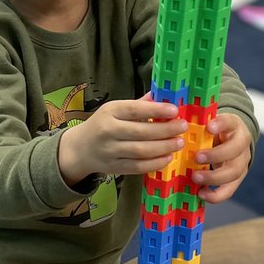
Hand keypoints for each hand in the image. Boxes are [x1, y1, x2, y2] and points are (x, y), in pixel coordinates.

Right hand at [58, 95, 186, 186]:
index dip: (156, 110)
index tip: (175, 110)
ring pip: (141, 151)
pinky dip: (155, 163)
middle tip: (182, 127)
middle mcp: (108, 131)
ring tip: (179, 142)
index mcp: (110, 112)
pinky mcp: (114, 168)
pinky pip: (138, 167)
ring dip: (164, 147)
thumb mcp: (115, 109)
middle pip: (141, 132)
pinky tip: (168, 157)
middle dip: (165, 130)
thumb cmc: (102, 124)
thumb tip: (163, 95)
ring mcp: (110, 151)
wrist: (80, 149)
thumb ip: (138, 104)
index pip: (134, 109)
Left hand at [191, 113, 251, 203]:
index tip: (209, 127)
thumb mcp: (208, 124)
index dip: (221, 124)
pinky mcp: (237, 179)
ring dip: (214, 177)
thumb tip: (173, 123)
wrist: (230, 140)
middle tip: (197, 157)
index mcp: (233, 125)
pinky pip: (229, 189)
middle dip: (216, 155)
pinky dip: (216, 195)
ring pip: (234, 172)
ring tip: (195, 177)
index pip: (230, 121)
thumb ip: (196, 125)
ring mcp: (241, 162)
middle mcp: (241, 144)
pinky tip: (201, 194)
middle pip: (235, 150)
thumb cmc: (214, 132)